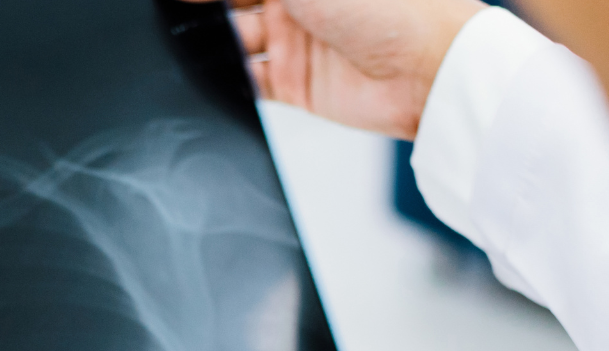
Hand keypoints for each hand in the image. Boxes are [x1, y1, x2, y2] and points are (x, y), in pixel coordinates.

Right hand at [197, 0, 486, 140]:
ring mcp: (295, 40)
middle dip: (206, 6)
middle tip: (178, 10)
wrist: (430, 70)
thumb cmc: (391, 5)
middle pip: (232, 0)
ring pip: (232, 38)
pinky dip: (225, 79)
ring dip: (211, 39)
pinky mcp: (295, 83)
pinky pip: (247, 82)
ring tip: (186, 39)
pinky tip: (209, 71)